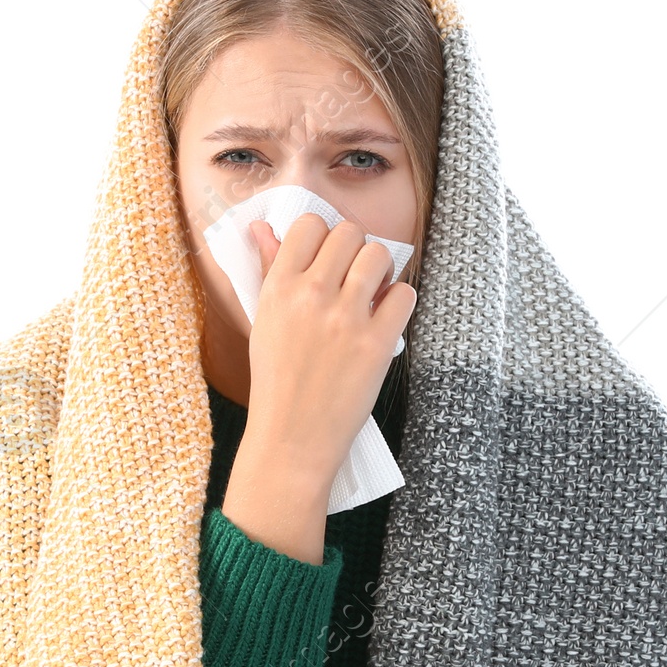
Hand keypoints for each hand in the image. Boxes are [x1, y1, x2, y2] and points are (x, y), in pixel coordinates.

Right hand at [221, 214, 415, 564]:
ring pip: (379, 255)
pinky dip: (399, 302)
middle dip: (355, 251)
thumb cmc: (276, 384)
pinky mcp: (376, 343)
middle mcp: (311, 296)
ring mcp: (346, 319)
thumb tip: (262, 227)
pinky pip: (404, 294)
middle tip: (353, 279)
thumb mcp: (263, 323)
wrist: (292, 440)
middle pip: (349, 233)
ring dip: (380, 271)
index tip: (328, 260)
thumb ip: (268, 271)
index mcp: (278, 288)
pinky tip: (384, 320)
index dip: (324, 237)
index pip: (309, 225)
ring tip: (371, 296)